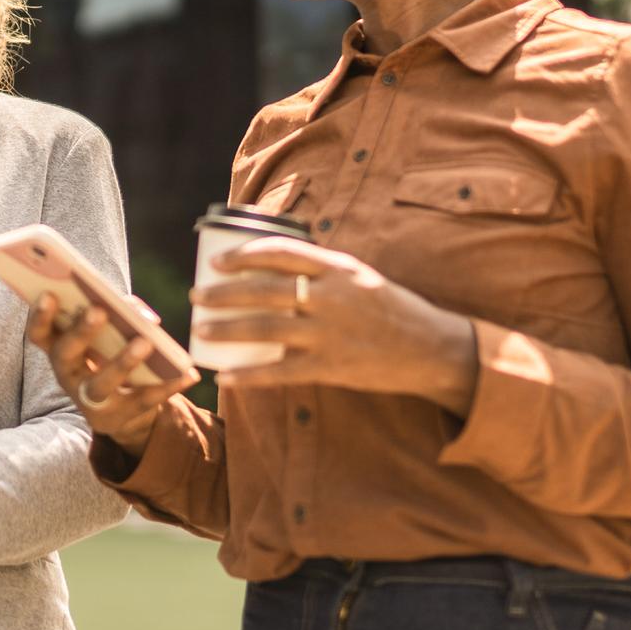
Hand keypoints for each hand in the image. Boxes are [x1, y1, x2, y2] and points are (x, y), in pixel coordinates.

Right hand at [26, 294, 198, 459]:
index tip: (48, 294)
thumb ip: (116, 312)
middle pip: (66, 354)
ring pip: (102, 383)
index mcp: (59, 350)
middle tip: (98, 310)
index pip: (39, 334)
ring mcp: (92, 400)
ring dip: (122, 361)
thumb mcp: (105, 334)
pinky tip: (188, 373)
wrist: (123, 410)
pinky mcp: (121, 416)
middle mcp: (68, 376)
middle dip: (81, 332)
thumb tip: (133, 307)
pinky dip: (169, 385)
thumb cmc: (110, 355)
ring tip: (145, 341)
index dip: (40, 316)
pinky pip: (146, 399)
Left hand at [193, 237, 478, 414]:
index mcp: (338, 268)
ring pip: (266, 328)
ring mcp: (331, 333)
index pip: (281, 252)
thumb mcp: (360, 277)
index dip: (243, 255)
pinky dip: (249, 375)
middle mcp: (332, 297)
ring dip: (227, 329)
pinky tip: (225, 377)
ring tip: (201, 329)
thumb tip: (273, 267)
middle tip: (197, 296)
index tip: (216, 262)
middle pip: (265, 290)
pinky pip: (281, 372)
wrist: (432, 349)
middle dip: (224, 293)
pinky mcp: (332, 367)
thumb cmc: (391, 309)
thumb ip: (322, 272)